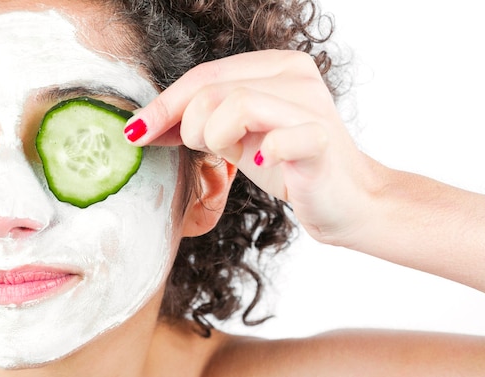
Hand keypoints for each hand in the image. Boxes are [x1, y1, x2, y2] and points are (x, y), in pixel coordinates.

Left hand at [124, 50, 381, 246]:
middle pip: (213, 87)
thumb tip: (144, 125)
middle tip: (205, 151)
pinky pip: (277, 139)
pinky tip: (263, 164)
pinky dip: (260, 155)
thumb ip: (202, 122)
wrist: (348, 202)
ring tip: (233, 155)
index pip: (206, 74)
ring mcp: (311, 105)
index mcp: (276, 66)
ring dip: (216, 138)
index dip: (165, 103)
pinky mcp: (321, 139)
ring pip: (236, 104)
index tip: (136, 131)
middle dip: (190, 125)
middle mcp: (296, 75)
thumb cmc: (292, 168)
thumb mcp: (239, 138)